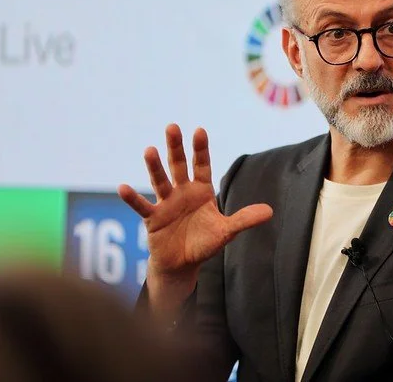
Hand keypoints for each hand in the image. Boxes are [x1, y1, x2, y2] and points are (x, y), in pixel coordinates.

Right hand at [118, 124, 271, 308]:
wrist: (183, 264)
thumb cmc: (204, 243)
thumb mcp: (226, 231)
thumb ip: (244, 219)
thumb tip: (270, 211)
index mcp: (201, 191)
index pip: (201, 165)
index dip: (200, 149)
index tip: (199, 130)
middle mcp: (182, 193)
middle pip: (178, 166)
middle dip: (175, 147)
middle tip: (172, 127)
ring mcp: (166, 204)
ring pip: (160, 181)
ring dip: (155, 167)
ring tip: (149, 150)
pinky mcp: (153, 219)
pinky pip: (142, 207)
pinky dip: (132, 198)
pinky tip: (122, 188)